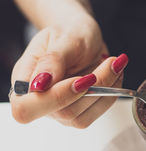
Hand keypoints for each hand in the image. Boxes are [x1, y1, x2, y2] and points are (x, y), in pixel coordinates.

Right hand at [10, 15, 127, 127]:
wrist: (83, 36)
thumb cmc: (69, 33)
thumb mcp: (62, 38)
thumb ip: (52, 60)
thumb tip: (40, 84)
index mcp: (23, 82)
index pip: (27, 107)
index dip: (56, 98)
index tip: (82, 78)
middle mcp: (40, 101)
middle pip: (64, 113)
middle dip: (92, 89)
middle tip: (109, 63)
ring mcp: (60, 110)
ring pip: (83, 116)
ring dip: (107, 90)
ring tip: (114, 64)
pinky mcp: (80, 113)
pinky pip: (97, 112)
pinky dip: (112, 93)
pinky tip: (115, 74)